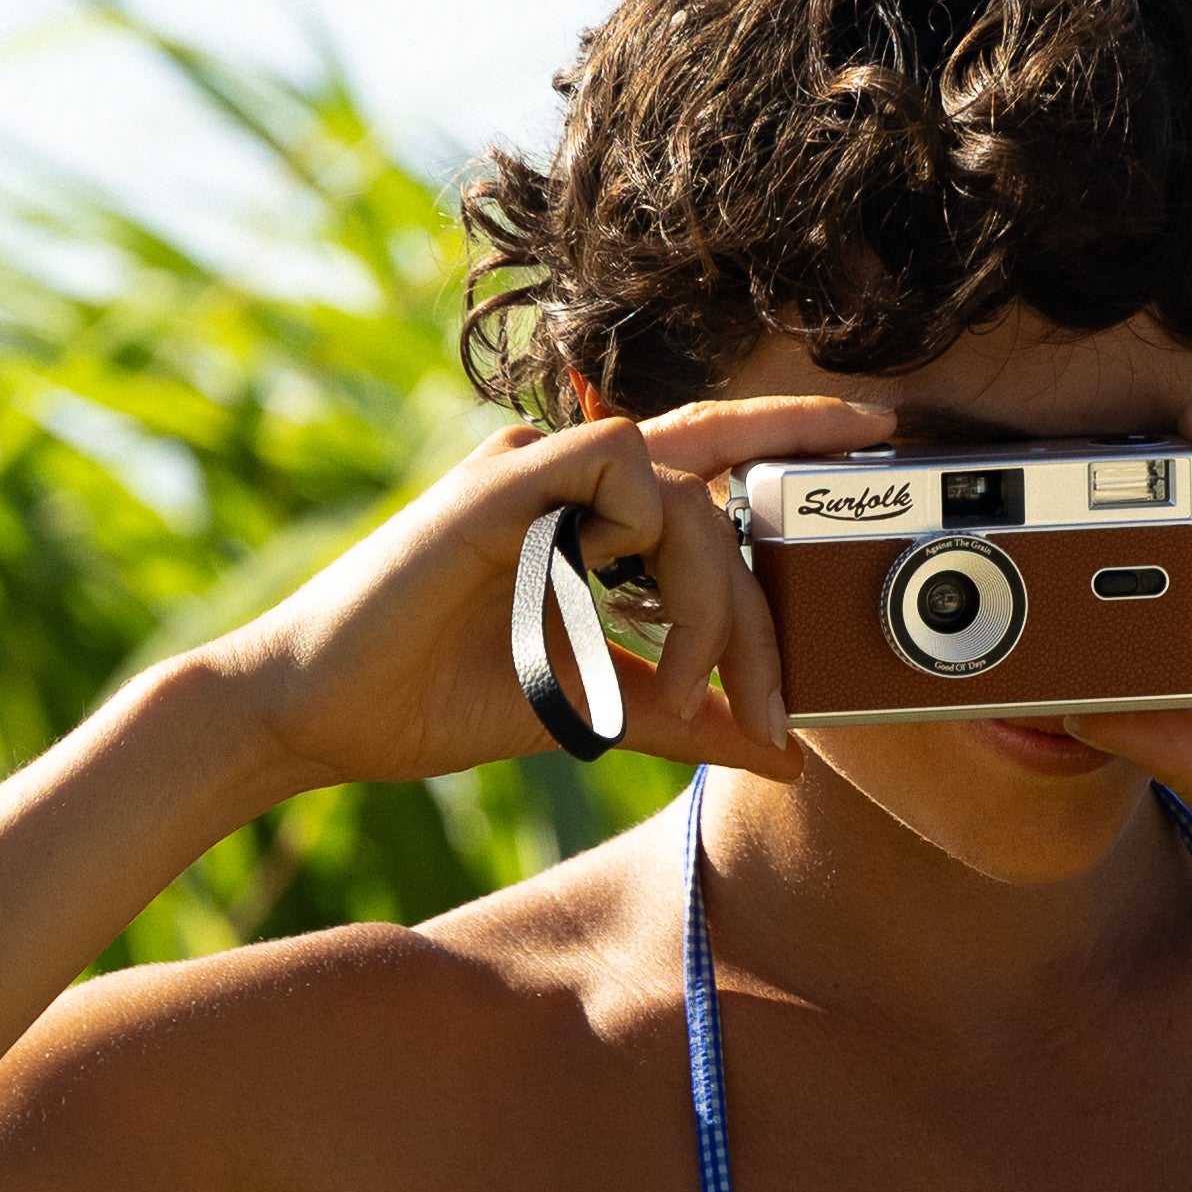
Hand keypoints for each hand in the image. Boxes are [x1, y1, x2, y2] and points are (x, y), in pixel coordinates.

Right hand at [204, 398, 884, 794]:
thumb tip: (778, 753)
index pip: (713, 460)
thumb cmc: (426, 702)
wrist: (313, 718)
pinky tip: (622, 622)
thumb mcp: (589, 712)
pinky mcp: (500, 485)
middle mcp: (562, 477)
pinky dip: (646, 545)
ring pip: (682, 492)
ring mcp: (530, 472)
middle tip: (770, 718)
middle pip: (716, 491)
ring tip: (681, 694)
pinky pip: (616, 464)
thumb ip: (682, 719)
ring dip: (708, 605)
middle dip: (763, 613)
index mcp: (581, 511)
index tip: (878, 452)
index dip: (798, 438)